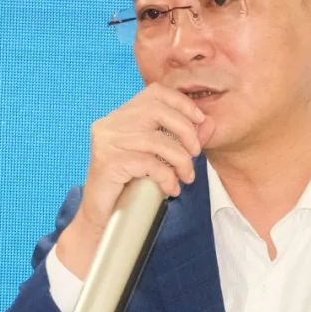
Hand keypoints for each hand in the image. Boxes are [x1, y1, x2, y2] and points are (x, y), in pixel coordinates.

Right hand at [54, 83, 214, 277]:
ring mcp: (107, 142)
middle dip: (186, 130)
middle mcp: (110, 124)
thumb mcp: (158, 158)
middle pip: (157, 110)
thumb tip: (209, 123)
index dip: (181, 103)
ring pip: (157, 141)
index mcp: (120, 117)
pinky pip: (149, 163)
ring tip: (185, 177)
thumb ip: (182, 140)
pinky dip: (166, 176)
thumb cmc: (129, 187)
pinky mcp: (108, 162)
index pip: (154, 92)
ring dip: (180, 160)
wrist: (101, 219)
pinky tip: (169, 188)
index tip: (200, 120)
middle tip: (196, 153)